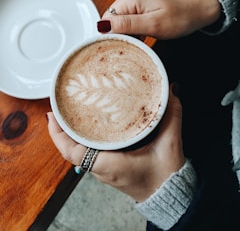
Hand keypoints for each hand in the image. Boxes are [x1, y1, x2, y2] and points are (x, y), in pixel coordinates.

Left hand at [47, 84, 184, 201]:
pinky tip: (86, 127)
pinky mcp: (109, 167)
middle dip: (61, 129)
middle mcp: (101, 169)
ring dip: (70, 134)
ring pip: (78, 151)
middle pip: (71, 149)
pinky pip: (88, 152)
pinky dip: (82, 139)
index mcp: (109, 164)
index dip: (58, 134)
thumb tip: (171, 90)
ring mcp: (103, 170)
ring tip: (68, 113)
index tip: (52, 116)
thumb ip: (171, 115)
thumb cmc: (165, 176)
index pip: (73, 152)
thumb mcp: (170, 143)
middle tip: (58, 107)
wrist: (169, 194)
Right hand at [99, 0, 220, 38]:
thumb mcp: (153, 24)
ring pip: (118, 28)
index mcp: (128, 1)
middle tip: (130, 50)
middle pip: (110, 25)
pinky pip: (128, 28)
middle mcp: (127, 2)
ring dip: (125, 39)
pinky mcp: (138, 15)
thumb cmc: (179, 17)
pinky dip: (132, 37)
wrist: (196, 13)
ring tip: (137, 47)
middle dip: (117, 38)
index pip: (105, 21)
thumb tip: (101, 26)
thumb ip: (127, 25)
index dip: (108, 37)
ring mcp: (133, 8)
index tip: (119, 49)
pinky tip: (140, 43)